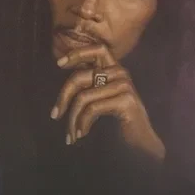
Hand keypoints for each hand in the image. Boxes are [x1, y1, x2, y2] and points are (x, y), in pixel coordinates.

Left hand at [50, 43, 164, 161]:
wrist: (140, 145)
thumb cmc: (118, 124)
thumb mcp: (102, 100)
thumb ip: (90, 87)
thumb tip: (65, 84)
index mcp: (115, 70)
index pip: (97, 49)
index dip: (77, 53)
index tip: (59, 63)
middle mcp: (120, 73)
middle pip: (80, 77)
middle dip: (63, 97)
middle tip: (54, 115)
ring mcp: (124, 86)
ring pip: (83, 97)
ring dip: (72, 119)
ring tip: (70, 135)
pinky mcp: (125, 101)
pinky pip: (92, 108)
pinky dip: (82, 123)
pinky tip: (81, 134)